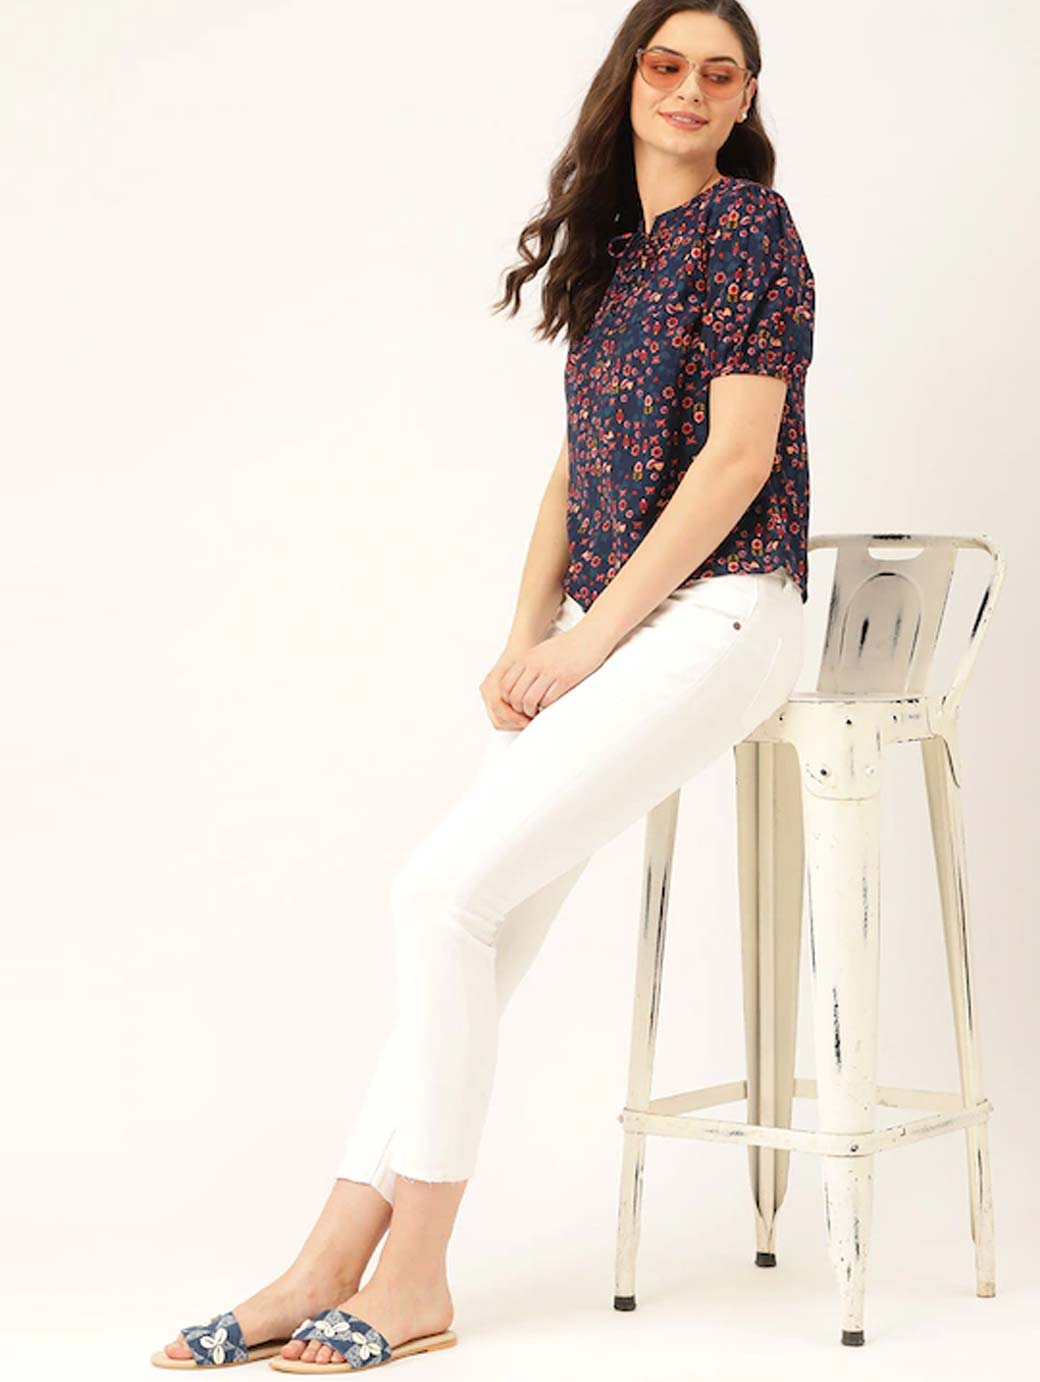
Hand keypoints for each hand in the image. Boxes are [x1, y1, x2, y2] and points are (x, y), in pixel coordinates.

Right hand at [480, 643, 537, 729]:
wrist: (521, 646)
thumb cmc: (524, 656)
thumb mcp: (526, 671)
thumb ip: (525, 690)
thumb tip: (531, 707)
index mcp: (492, 683)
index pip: (499, 708)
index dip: (514, 718)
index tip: (529, 720)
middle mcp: (487, 689)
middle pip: (497, 718)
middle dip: (515, 724)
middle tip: (531, 723)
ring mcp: (487, 694)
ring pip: (498, 720)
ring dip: (513, 724)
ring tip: (528, 720)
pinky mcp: (492, 697)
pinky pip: (499, 716)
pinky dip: (511, 720)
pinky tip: (523, 716)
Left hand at [495, 625, 611, 720]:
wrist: (590, 636)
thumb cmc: (568, 645)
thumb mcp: (541, 651)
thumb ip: (529, 665)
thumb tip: (520, 684)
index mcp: (527, 658)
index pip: (505, 685)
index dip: (507, 699)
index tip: (514, 704)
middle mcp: (535, 664)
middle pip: (515, 696)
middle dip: (518, 709)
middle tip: (524, 712)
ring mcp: (550, 672)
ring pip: (529, 701)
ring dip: (531, 711)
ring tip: (535, 712)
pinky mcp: (565, 679)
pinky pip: (548, 700)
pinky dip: (546, 707)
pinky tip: (548, 706)